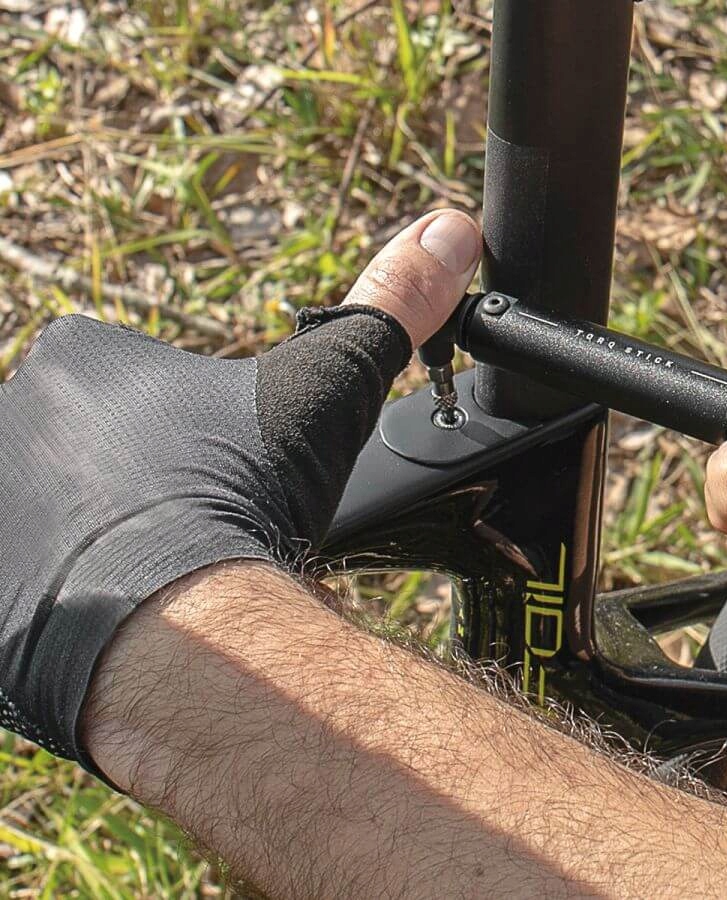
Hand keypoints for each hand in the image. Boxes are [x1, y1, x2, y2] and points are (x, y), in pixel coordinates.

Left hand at [0, 208, 479, 775]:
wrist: (176, 625)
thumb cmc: (241, 494)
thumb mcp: (328, 389)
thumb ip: (387, 304)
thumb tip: (453, 228)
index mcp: (81, 357)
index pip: (130, 383)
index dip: (183, 431)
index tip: (217, 471)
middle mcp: (8, 414)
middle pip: (83, 449)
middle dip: (134, 485)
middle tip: (192, 526)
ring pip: (51, 517)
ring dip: (96, 542)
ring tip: (157, 581)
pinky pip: (26, 586)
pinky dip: (61, 602)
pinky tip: (113, 621)